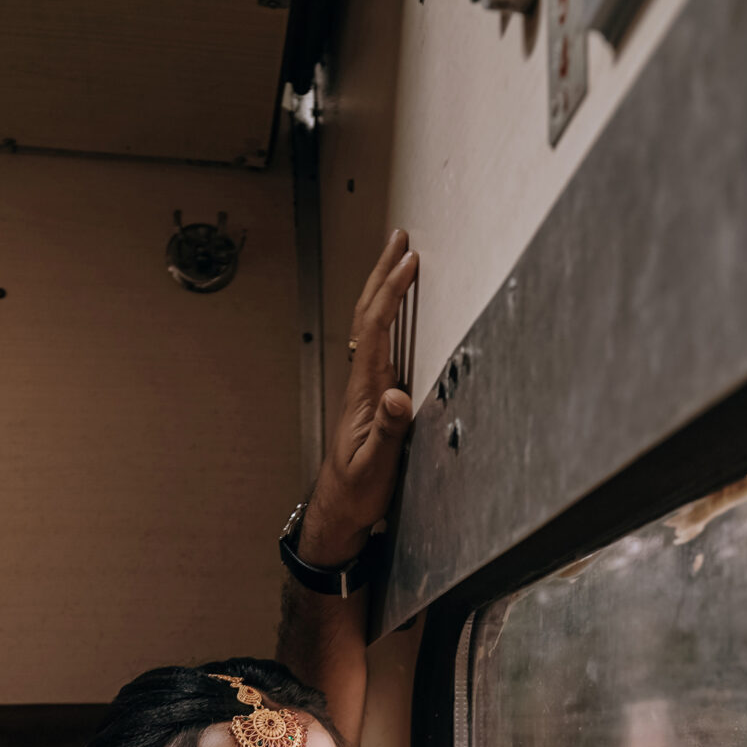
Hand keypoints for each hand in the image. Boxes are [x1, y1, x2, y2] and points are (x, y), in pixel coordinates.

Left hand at [302, 230, 420, 560]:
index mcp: (364, 391)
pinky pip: (378, 341)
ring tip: (398, 258)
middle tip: (400, 237)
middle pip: (369, 314)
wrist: (337, 510)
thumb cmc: (357, 492)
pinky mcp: (371, 396)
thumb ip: (389, 432)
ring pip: (371, 324)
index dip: (392, 292)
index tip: (409, 261)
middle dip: (383, 273)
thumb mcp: (376, 467)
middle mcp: (362, 381)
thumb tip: (398, 396)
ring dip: (383, 288)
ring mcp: (364, 386)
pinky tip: (394, 309)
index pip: (376, 329)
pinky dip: (387, 314)